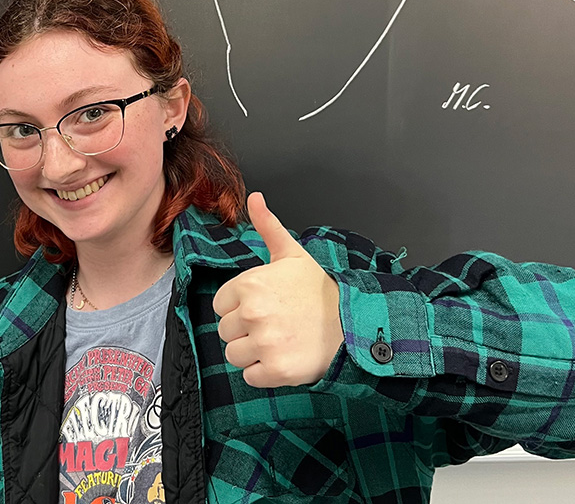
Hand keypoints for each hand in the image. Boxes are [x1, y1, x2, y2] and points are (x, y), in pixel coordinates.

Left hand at [213, 192, 343, 387]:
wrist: (354, 324)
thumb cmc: (319, 290)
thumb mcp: (292, 254)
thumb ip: (267, 227)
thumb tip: (253, 197)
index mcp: (250, 284)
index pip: (221, 306)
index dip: (240, 307)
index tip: (264, 306)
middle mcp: (253, 313)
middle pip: (225, 332)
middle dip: (245, 331)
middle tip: (275, 324)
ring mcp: (264, 343)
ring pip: (234, 355)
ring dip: (252, 353)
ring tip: (279, 341)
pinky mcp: (275, 370)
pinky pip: (249, 377)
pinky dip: (264, 373)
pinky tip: (283, 357)